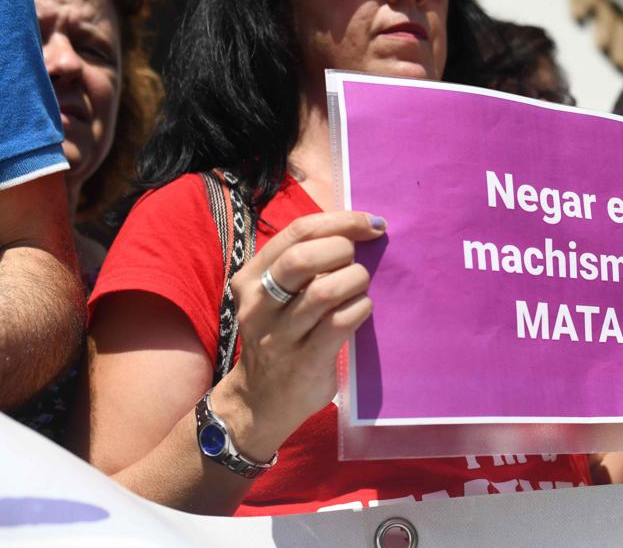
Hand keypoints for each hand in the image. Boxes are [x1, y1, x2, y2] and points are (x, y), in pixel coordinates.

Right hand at [211, 211, 385, 459]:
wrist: (260, 400)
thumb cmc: (280, 336)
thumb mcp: (275, 296)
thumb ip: (303, 265)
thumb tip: (359, 229)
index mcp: (251, 278)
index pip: (297, 232)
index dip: (341, 221)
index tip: (371, 223)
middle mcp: (259, 304)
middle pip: (304, 257)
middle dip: (344, 250)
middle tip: (357, 261)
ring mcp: (280, 335)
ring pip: (326, 290)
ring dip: (356, 281)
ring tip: (360, 287)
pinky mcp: (305, 361)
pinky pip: (341, 322)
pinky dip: (360, 309)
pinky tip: (361, 309)